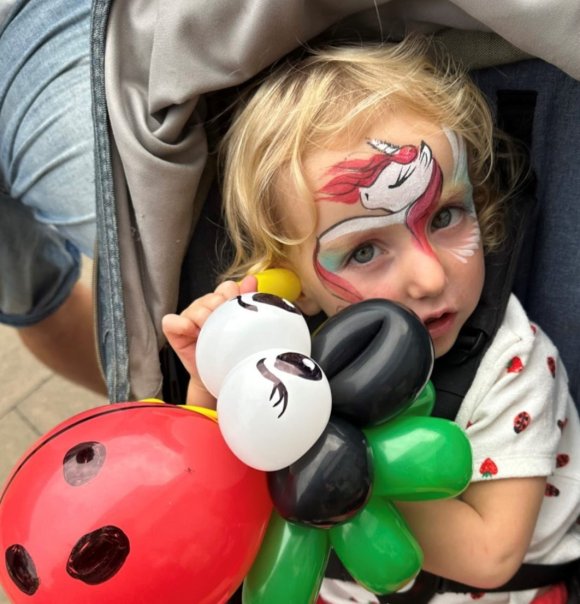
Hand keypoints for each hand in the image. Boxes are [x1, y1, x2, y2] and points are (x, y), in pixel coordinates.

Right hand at [162, 276, 257, 406]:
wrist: (219, 375)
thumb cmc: (230, 351)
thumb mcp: (243, 326)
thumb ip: (247, 300)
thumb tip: (251, 280)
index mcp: (221, 301)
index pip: (227, 288)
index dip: (233, 299)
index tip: (237, 316)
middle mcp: (204, 305)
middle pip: (213, 299)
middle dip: (221, 314)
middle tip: (224, 331)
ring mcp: (187, 315)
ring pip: (196, 309)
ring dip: (205, 323)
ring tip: (211, 338)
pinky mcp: (173, 328)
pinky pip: (171, 321)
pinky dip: (182, 325)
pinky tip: (193, 334)